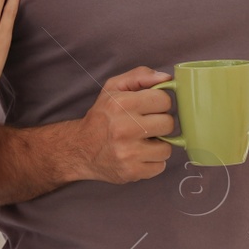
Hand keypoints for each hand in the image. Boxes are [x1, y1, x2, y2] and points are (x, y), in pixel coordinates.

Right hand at [75, 67, 177, 183]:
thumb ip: (140, 76)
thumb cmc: (101, 116)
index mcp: (121, 104)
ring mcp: (128, 153)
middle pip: (168, 124)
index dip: (160, 103)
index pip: (164, 100)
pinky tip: (139, 155)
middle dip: (160, 124)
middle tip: (146, 126)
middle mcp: (124, 128)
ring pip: (167, 148)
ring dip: (158, 145)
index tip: (150, 108)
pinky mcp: (131, 172)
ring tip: (142, 142)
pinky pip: (160, 166)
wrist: (79, 149)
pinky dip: (152, 162)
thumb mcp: (114, 88)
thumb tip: (167, 78)